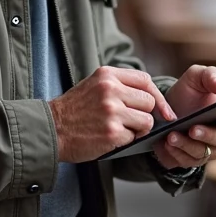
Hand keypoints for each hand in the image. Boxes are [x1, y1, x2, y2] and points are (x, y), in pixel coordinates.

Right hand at [49, 66, 175, 162]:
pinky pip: (134, 138)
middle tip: (130, 122)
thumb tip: (152, 98)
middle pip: (149, 102)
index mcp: (107, 75)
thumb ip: (120, 86)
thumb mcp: (94, 85)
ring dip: (137, 130)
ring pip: (146, 121)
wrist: (51, 129)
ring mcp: (112, 111)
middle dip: (144, 115)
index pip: (145, 81)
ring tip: (118, 129)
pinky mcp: (112, 132)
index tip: (164, 110)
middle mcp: (110, 90)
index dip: (157, 96)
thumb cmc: (74, 110)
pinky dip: (125, 141)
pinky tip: (109, 138)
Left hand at [152, 65, 215, 169]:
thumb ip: (211, 76)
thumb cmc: (187, 92)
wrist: (164, 110)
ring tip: (172, 136)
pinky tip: (167, 144)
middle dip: (208, 135)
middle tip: (193, 129)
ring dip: (188, 145)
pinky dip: (177, 153)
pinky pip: (189, 160)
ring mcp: (211, 148)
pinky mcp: (194, 159)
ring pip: (205, 152)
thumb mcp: (196, 76)